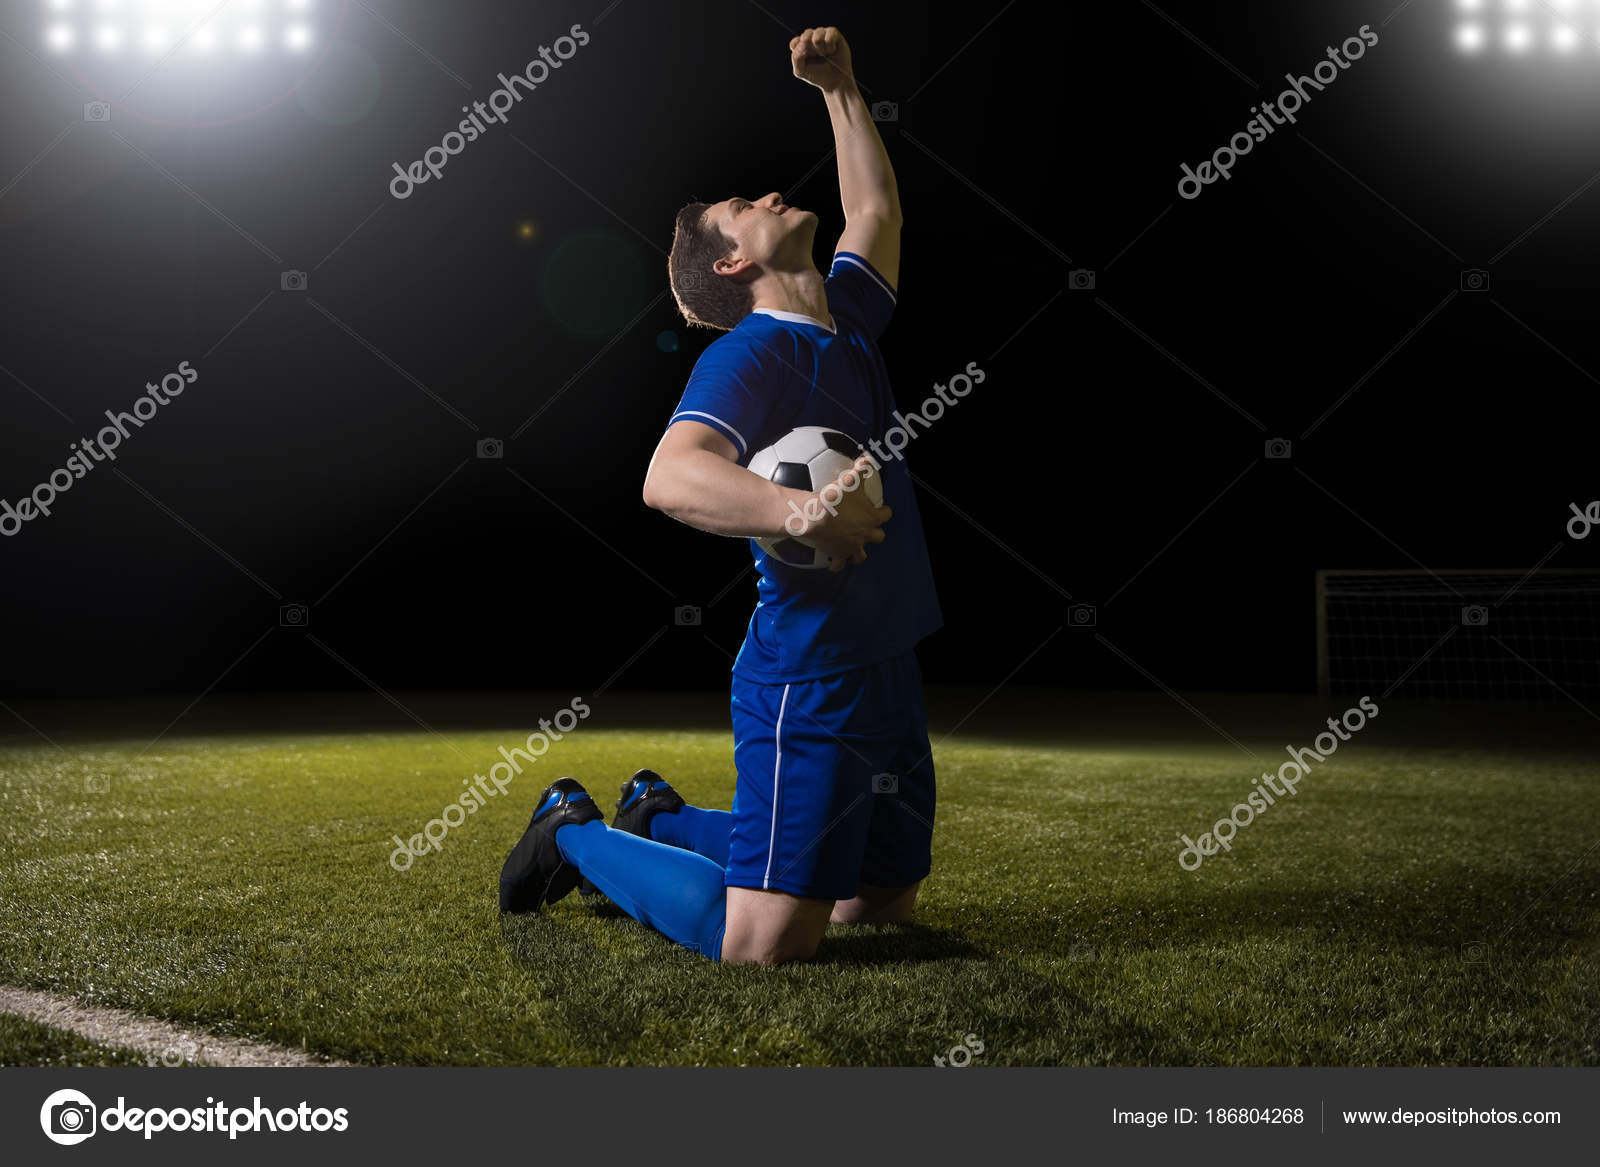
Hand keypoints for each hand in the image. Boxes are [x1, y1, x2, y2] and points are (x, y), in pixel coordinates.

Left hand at [790, 27, 853, 92]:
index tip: (805, 58)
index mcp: (802, 47)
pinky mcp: (834, 34)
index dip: (799, 50)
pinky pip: (830, 33)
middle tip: (817, 57)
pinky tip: (832, 50)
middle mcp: (811, 38)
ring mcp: (823, 35)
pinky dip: (830, 45)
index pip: (795, 42)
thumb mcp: (801, 71)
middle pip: (806, 35)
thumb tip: (801, 44)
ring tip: (826, 54)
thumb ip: (796, 58)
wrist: (836, 81)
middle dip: (811, 49)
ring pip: (818, 33)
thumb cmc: (818, 76)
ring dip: (821, 48)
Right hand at [802, 455, 890, 571]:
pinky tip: (833, 564)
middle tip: (868, 528)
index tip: (881, 510)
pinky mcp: (839, 555)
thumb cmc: (835, 499)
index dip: (884, 512)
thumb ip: (859, 470)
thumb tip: (865, 459)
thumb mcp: (849, 480)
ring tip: (854, 550)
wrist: (816, 517)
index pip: (886, 515)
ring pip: (861, 556)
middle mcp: (865, 534)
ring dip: (859, 553)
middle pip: (879, 537)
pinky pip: (839, 564)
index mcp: (871, 518)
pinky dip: (837, 564)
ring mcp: (852, 547)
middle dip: (875, 533)